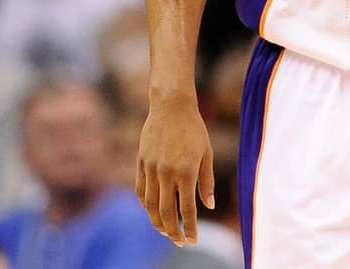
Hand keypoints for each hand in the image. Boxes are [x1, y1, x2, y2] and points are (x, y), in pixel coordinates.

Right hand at [135, 96, 214, 246]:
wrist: (171, 106)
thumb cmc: (194, 129)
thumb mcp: (206, 154)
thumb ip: (207, 181)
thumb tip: (209, 206)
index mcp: (186, 171)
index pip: (186, 210)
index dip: (189, 228)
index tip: (192, 241)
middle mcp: (166, 173)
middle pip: (166, 212)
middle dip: (173, 232)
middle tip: (180, 242)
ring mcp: (151, 169)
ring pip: (150, 205)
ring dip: (157, 222)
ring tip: (166, 231)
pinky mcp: (141, 163)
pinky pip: (141, 191)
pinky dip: (146, 205)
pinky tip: (153, 211)